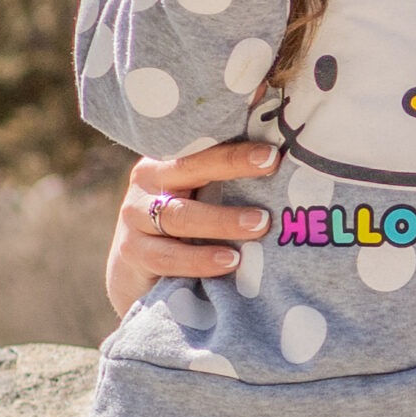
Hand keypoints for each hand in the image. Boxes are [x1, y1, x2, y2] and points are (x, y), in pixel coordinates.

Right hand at [106, 140, 279, 315]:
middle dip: (232, 164)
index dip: (235, 145)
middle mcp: (148, 181)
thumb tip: (283, 153)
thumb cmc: (186, 224)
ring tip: (260, 225)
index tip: (272, 149)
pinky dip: (200, 259)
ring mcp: (134, 216)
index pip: (202, 145)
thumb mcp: (201, 195)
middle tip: (271, 164)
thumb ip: (229, 177)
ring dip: (222, 220)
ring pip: (180, 216)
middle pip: (190, 167)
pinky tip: (230, 260)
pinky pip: (167, 256)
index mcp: (168, 159)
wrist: (137, 271)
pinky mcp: (132, 252)